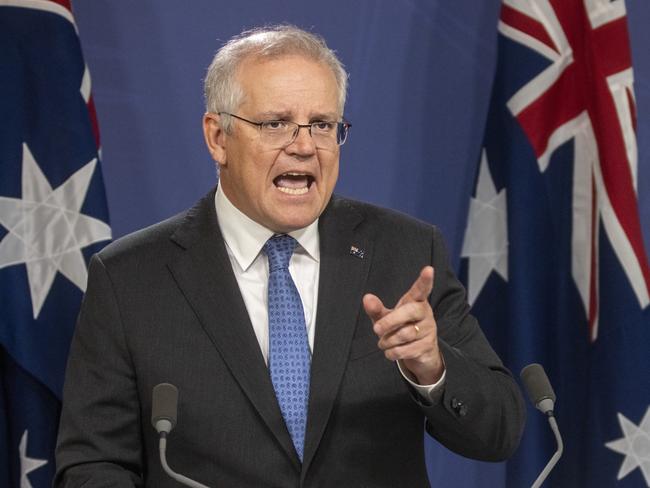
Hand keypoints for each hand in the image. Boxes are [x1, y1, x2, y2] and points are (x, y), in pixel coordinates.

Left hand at [362, 266, 443, 384]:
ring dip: (388, 340)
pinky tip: (390, 351)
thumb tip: (366, 298)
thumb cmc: (400, 328)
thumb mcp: (385, 318)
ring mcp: (428, 329)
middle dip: (390, 322)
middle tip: (376, 329)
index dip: (424, 280)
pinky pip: (407, 350)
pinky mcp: (428, 346)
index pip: (421, 289)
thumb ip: (376, 309)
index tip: (428, 269)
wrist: (419, 352)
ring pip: (405, 334)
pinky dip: (393, 352)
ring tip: (383, 342)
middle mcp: (425, 313)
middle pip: (410, 312)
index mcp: (415, 301)